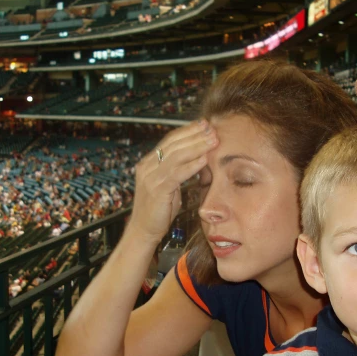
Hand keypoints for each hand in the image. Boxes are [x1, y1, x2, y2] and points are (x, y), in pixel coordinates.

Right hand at [129, 120, 217, 244]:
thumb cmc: (158, 210)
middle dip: (195, 135)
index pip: (170, 140)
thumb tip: (198, 159)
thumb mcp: (168, 185)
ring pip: (176, 156)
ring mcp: (150, 177)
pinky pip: (176, 174)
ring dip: (197, 147)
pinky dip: (191, 166)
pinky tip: (204, 160)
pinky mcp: (156, 190)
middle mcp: (147, 166)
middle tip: (212, 128)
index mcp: (149, 163)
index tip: (205, 124)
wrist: (143, 231)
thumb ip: (178, 171)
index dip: (188, 131)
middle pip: (173, 144)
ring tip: (213, 141)